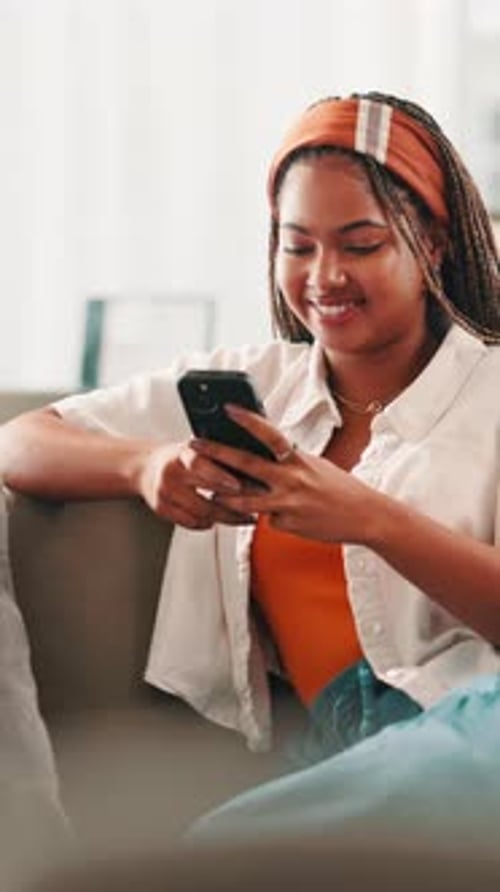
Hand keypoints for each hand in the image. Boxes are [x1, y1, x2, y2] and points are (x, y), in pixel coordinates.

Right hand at [136, 440, 255, 529]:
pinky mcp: (161, 509)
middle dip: (233, 505)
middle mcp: (171, 474)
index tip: (238, 485)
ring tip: (245, 517)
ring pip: (201, 514)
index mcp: (182, 454)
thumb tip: (255, 464)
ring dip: (225, 518)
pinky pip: (191, 522)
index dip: (219, 476)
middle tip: (256, 508)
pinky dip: (207, 523)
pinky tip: (220, 519)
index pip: (199, 464)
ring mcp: (164, 494)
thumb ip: (217, 455)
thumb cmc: (180, 456)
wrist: (146, 466)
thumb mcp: (196, 448)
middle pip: (204, 496)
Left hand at [190, 405, 377, 542]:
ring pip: (244, 499)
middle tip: (192, 445)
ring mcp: (287, 503)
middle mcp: (291, 479)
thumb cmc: (339, 488)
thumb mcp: (314, 466)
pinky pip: (266, 520)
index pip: (270, 435)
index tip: (228, 408)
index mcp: (298, 459)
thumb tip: (262, 453)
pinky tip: (283, 515)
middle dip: (216, 453)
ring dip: (224, 495)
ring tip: (210, 490)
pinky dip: (267, 516)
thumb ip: (287, 461)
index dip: (248, 421)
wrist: (365, 516)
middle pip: (245, 464)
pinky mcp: (287, 524)